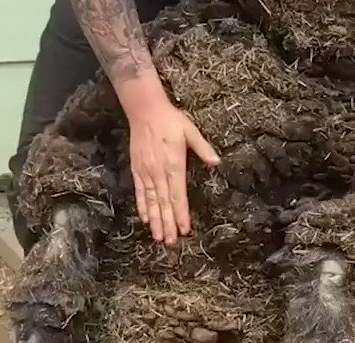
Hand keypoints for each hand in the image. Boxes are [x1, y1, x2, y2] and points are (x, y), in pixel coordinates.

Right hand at [128, 96, 219, 245]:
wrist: (145, 111)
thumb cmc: (170, 120)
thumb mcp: (191, 131)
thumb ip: (203, 148)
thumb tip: (217, 162)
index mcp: (174, 165)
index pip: (178, 195)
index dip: (182, 214)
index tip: (185, 230)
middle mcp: (159, 172)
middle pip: (164, 203)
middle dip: (168, 224)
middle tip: (171, 243)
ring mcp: (146, 172)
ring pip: (151, 202)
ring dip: (155, 220)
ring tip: (158, 237)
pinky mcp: (137, 169)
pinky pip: (139, 192)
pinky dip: (142, 206)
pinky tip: (145, 219)